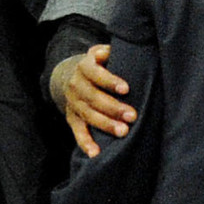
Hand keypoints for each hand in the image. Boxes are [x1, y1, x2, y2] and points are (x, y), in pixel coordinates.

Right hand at [50, 44, 133, 158]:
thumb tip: (121, 50)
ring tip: (123, 132)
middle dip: (113, 108)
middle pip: (93, 97)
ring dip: (105, 125)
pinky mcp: (71, 118)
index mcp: (84, 66)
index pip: (95, 73)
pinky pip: (77, 131)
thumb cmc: (101, 64)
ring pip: (87, 115)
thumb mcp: (103, 52)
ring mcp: (72, 103)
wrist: (72, 76)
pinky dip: (85, 143)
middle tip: (132, 116)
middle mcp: (75, 84)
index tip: (126, 88)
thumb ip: (111, 50)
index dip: (110, 80)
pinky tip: (95, 153)